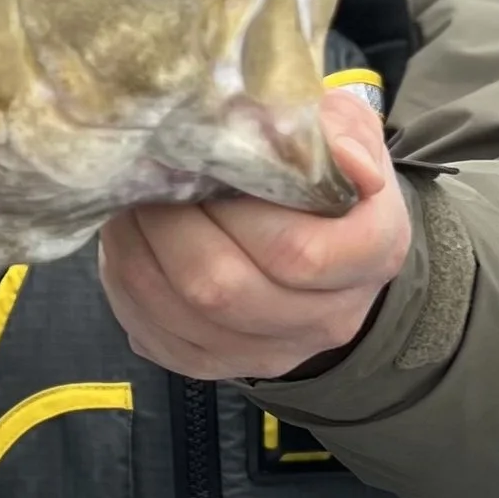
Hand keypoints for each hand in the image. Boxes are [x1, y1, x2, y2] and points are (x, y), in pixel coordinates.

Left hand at [98, 91, 409, 382]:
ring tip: (129, 204)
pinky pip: (155, 336)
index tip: (202, 164)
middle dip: (169, 227)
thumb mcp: (346, 134)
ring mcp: (271, 352)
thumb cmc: (327, 176)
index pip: (300, 253)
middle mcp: (327, 318)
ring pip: (183, 314)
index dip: (236, 212)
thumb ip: (340, 132)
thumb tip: (342, 158)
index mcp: (372, 255)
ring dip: (137, 253)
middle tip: (146, 177)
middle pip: (227, 289)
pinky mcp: (216, 365)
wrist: (322, 246)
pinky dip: (126, 287)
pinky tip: (129, 245)